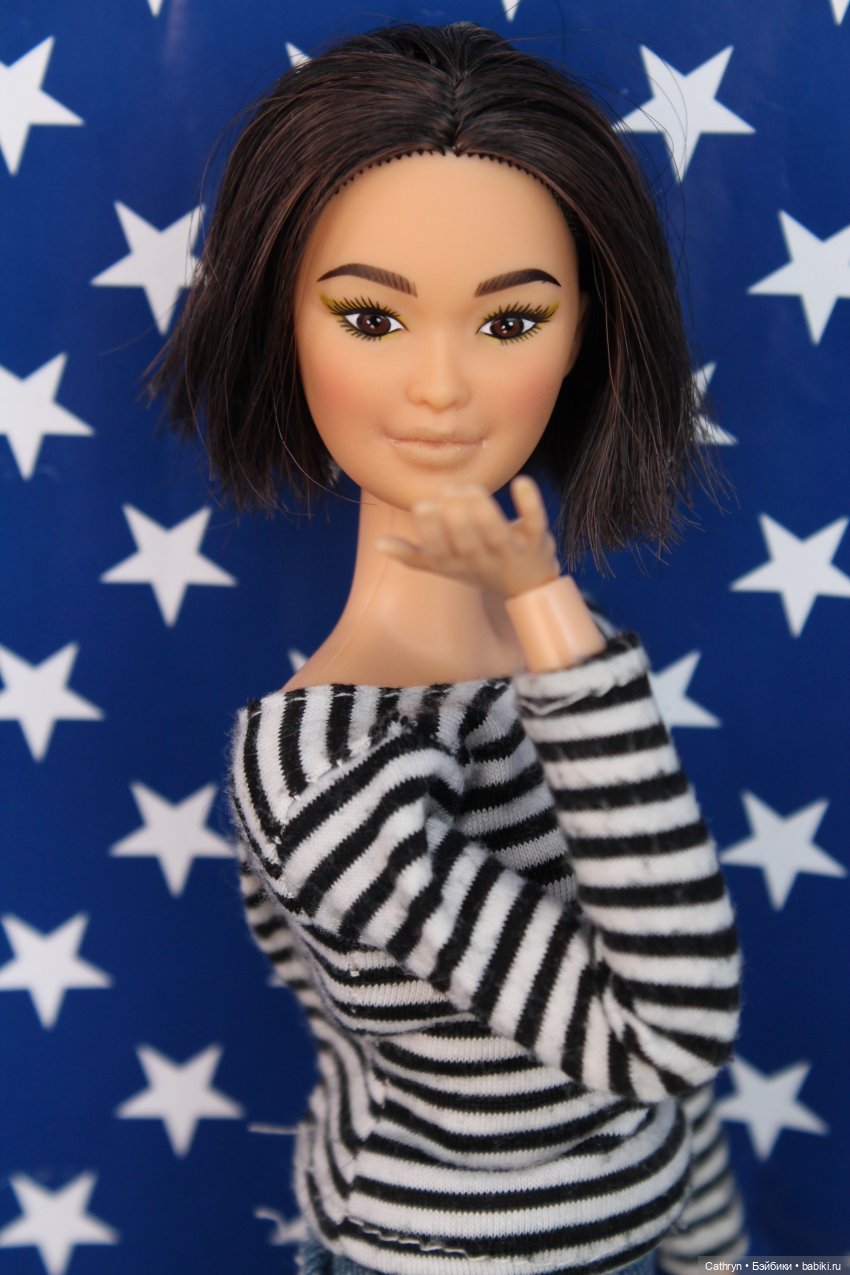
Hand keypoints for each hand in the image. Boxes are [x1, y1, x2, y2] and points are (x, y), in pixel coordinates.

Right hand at [375, 476, 559, 597]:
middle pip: (467, 543)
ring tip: (470, 488)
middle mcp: (483, 561)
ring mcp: (511, 552)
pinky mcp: (537, 540)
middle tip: (448, 491)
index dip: (430, 531)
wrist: (531, 588)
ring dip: (482, 511)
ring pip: (496, 534)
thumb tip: (378, 544)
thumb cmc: (480, 569)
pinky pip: (535, 523)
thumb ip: (413, 555)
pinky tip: (521, 482)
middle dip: (455, 517)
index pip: (439, 553)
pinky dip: (529, 504)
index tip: (422, 505)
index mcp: (457, 565)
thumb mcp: (445, 566)